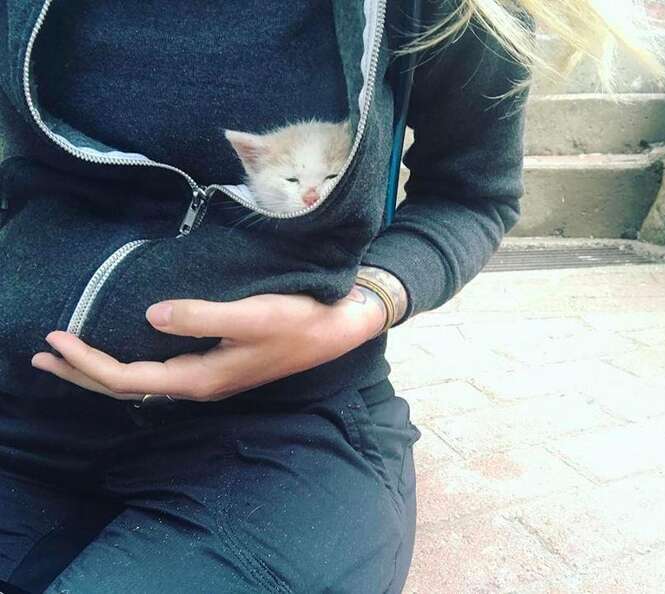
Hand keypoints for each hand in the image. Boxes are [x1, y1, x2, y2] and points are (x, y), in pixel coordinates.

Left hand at [30, 286, 387, 401]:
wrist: (337, 329)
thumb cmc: (299, 320)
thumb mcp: (252, 315)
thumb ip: (201, 317)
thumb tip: (150, 316)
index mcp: (202, 377)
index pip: (129, 379)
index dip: (87, 363)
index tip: (54, 338)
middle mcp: (200, 383)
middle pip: (128, 387)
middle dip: (83, 374)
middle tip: (42, 353)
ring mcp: (210, 376)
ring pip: (143, 381)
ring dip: (102, 371)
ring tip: (69, 356)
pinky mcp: (217, 364)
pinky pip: (159, 371)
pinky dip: (129, 363)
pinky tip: (125, 349)